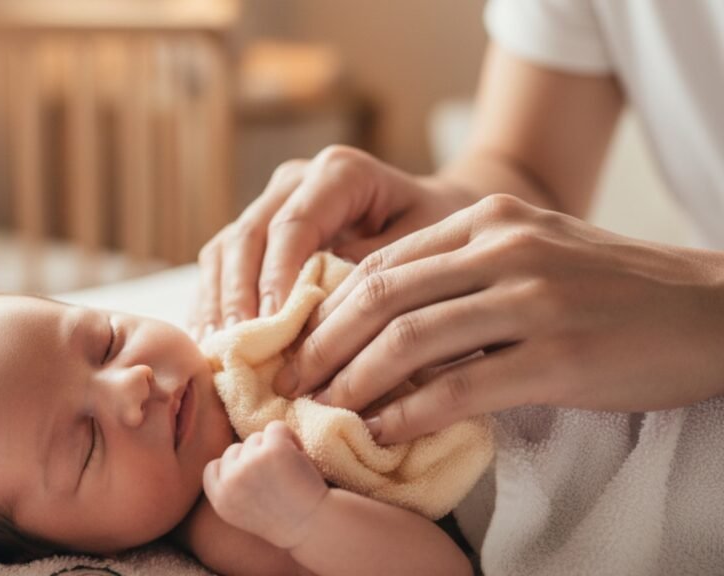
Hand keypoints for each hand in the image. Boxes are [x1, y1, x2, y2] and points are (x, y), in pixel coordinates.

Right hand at [190, 145, 475, 338]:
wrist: (437, 217)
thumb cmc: (437, 236)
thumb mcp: (423, 251)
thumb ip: (372, 276)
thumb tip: (315, 314)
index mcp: (339, 172)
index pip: (293, 224)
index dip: (276, 276)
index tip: (272, 323)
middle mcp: (296, 180)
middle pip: (248, 235)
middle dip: (238, 294)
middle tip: (237, 345)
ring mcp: (270, 203)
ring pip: (225, 247)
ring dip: (218, 301)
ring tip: (218, 349)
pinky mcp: (257, 231)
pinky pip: (221, 263)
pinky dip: (214, 302)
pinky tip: (213, 342)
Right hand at [203, 421, 328, 549]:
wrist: (315, 525)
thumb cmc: (284, 518)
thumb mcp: (243, 512)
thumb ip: (230, 488)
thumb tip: (231, 455)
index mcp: (221, 500)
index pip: (213, 468)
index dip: (232, 467)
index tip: (253, 475)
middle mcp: (231, 482)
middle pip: (235, 450)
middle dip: (255, 457)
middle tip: (277, 475)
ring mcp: (251, 464)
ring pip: (256, 438)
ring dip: (273, 447)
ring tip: (290, 469)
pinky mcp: (273, 450)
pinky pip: (275, 427)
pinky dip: (289, 436)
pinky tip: (299, 455)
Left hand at [273, 194, 723, 442]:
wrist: (709, 310)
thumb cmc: (608, 289)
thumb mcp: (531, 254)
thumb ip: (460, 271)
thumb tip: (379, 320)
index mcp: (489, 219)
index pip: (382, 261)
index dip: (327, 306)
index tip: (297, 343)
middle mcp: (504, 248)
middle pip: (381, 295)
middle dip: (322, 343)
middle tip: (289, 381)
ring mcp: (532, 299)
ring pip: (409, 339)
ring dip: (353, 381)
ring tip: (322, 410)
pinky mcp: (559, 355)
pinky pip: (461, 386)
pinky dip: (410, 412)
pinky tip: (382, 431)